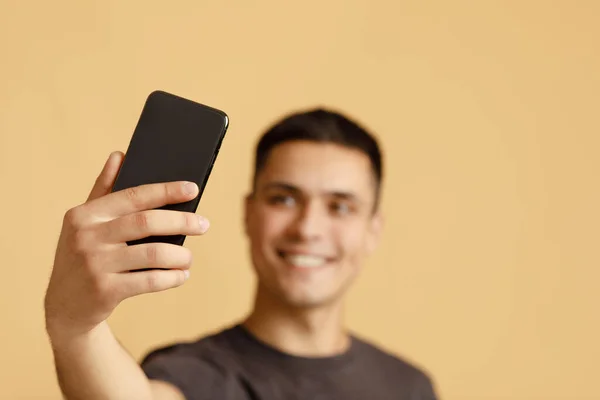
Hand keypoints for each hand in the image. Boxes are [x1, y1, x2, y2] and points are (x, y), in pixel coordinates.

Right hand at [44, 151, 208, 339]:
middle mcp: (86, 237)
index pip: (132, 195)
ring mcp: (95, 265)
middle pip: (146, 222)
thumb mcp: (85, 223)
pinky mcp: (105, 291)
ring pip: (153, 254)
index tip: (193, 189)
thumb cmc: (83, 256)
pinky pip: (151, 280)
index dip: (166, 191)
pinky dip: (172, 278)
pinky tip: (181, 275)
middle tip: (204, 225)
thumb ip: (103, 189)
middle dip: (181, 221)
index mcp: (84, 214)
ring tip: (188, 258)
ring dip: (180, 255)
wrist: (65, 307)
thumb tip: (119, 154)